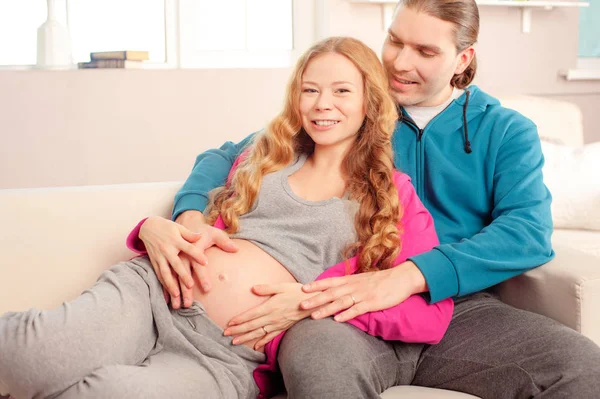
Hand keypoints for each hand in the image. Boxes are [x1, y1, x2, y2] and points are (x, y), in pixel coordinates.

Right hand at [139, 215, 237, 306]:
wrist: (148, 226)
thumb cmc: (168, 227)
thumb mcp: (179, 227)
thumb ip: (190, 234)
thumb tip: (201, 236)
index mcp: (175, 240)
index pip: (188, 248)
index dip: (197, 254)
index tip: (206, 262)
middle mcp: (167, 249)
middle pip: (176, 264)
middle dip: (182, 275)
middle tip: (190, 285)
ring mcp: (159, 256)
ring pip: (165, 272)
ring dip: (170, 284)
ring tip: (176, 295)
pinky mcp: (154, 261)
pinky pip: (158, 274)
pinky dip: (163, 284)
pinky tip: (167, 294)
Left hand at [223, 283, 323, 349]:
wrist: (313, 302)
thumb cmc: (297, 291)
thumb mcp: (282, 286)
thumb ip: (266, 288)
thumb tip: (253, 288)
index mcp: (270, 307)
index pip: (250, 315)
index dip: (239, 320)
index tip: (229, 323)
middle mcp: (272, 318)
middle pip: (251, 326)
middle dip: (237, 330)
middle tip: (225, 334)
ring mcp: (277, 324)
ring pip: (258, 333)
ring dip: (246, 338)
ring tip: (234, 342)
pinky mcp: (283, 327)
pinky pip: (270, 336)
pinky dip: (262, 342)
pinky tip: (255, 346)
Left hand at [300, 261, 426, 321]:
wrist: (400, 278)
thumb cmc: (380, 280)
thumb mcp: (361, 279)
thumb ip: (348, 284)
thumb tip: (335, 289)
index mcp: (350, 280)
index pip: (329, 282)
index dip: (316, 285)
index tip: (302, 289)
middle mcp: (353, 286)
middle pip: (331, 293)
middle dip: (315, 299)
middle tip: (301, 304)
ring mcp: (362, 295)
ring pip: (340, 302)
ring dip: (326, 309)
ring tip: (314, 316)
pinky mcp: (372, 302)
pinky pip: (357, 309)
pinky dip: (347, 314)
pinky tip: (338, 320)